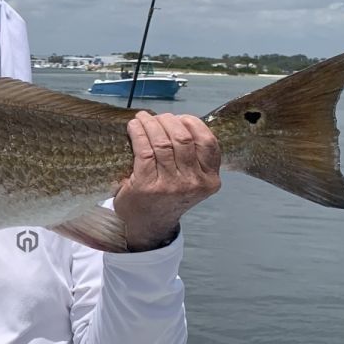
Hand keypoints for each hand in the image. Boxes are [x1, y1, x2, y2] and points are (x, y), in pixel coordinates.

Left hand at [114, 112, 221, 250]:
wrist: (147, 225)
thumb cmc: (167, 198)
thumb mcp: (192, 182)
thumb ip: (194, 159)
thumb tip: (180, 122)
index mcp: (210, 180)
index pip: (208, 142)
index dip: (192, 123)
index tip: (178, 118)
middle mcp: (194, 183)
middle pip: (183, 139)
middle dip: (168, 121)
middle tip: (156, 117)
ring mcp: (171, 185)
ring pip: (163, 142)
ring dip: (151, 123)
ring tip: (142, 118)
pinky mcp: (147, 185)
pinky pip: (144, 150)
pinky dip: (139, 133)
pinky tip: (134, 127)